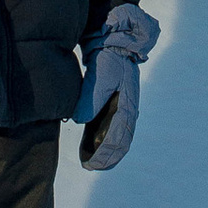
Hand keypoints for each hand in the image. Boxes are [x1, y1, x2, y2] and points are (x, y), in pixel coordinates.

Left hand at [75, 1, 159, 171]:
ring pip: (114, 136)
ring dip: (103, 150)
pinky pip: (108, 126)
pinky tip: (90, 145)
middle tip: (91, 168)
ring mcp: (121, 107)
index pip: (117, 139)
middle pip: (119, 141)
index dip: (105, 154)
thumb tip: (80, 120)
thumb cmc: (110, 57)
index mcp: (127, 107)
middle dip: (106, 156)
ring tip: (90, 162)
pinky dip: (100, 138)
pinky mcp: (112, 102)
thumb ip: (92, 99)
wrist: (115, 40)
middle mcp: (127, 110)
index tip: (92, 165)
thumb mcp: (102, 76)